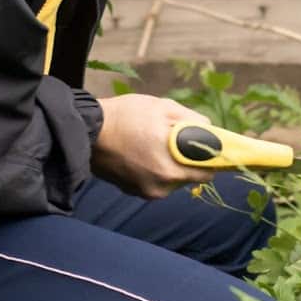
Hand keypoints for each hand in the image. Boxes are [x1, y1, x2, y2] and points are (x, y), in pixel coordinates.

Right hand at [90, 94, 217, 198]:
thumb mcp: (164, 107)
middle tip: (177, 139)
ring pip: (174, 180)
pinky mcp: (135, 192)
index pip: (208, 171)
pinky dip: (156, 170)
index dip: (212, 157)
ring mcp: (148, 192)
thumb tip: (211, 131)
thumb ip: (193, 121)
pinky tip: (142, 153)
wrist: (87, 131)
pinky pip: (157, 182)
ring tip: (154, 143)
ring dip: (172, 165)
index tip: (210, 146)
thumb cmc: (126, 116)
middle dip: (190, 159)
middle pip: (191, 176)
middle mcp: (163, 185)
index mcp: (173, 166)